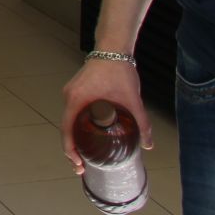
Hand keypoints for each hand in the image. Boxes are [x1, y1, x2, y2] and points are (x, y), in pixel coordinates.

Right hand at [60, 57, 151, 172]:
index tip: (77, 163)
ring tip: (85, 154)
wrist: (112, 48)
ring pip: (70, 119)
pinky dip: (78, 126)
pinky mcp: (78, 90)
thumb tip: (148, 145)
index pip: (67, 129)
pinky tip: (88, 134)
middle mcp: (70, 96)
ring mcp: (72, 92)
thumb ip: (141, 122)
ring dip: (75, 137)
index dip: (70, 149)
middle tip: (82, 166)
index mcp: (77, 99)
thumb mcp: (132, 99)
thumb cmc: (117, 70)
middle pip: (66, 127)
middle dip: (72, 148)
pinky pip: (74, 112)